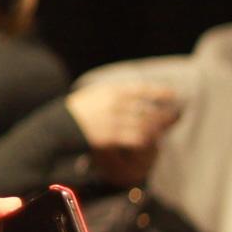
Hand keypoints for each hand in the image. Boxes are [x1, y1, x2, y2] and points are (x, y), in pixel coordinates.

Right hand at [66, 82, 180, 149]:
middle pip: (147, 109)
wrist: (56, 127)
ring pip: (144, 125)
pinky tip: (149, 142)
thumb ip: (113, 95)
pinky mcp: (110, 136)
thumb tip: (133, 95)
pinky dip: (145, 140)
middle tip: (175, 118)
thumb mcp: (93, 95)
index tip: (173, 94)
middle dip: (164, 114)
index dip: (159, 91)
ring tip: (162, 132)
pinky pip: (135, 138)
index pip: (141, 89)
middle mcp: (114, 104)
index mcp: (110, 91)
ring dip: (156, 129)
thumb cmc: (75, 112)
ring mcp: (113, 120)